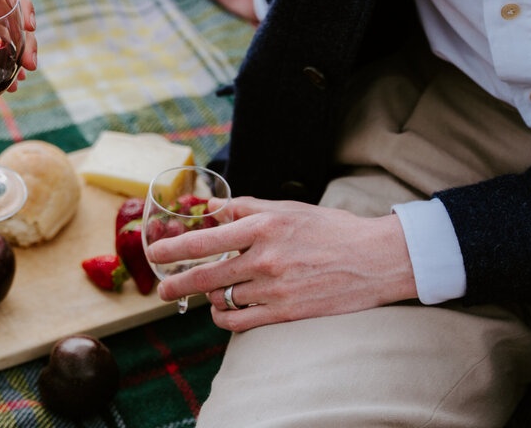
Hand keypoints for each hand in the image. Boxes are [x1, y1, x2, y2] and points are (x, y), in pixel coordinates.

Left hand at [148, 197, 417, 331]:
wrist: (376, 259)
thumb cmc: (330, 229)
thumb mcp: (286, 208)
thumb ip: (244, 208)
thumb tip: (209, 209)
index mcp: (262, 227)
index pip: (205, 240)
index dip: (174, 248)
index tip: (155, 253)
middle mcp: (265, 259)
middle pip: (205, 276)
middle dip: (176, 283)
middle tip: (162, 289)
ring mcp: (275, 289)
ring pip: (222, 298)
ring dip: (210, 295)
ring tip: (210, 291)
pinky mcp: (286, 313)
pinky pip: (240, 322)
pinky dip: (224, 317)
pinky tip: (222, 310)